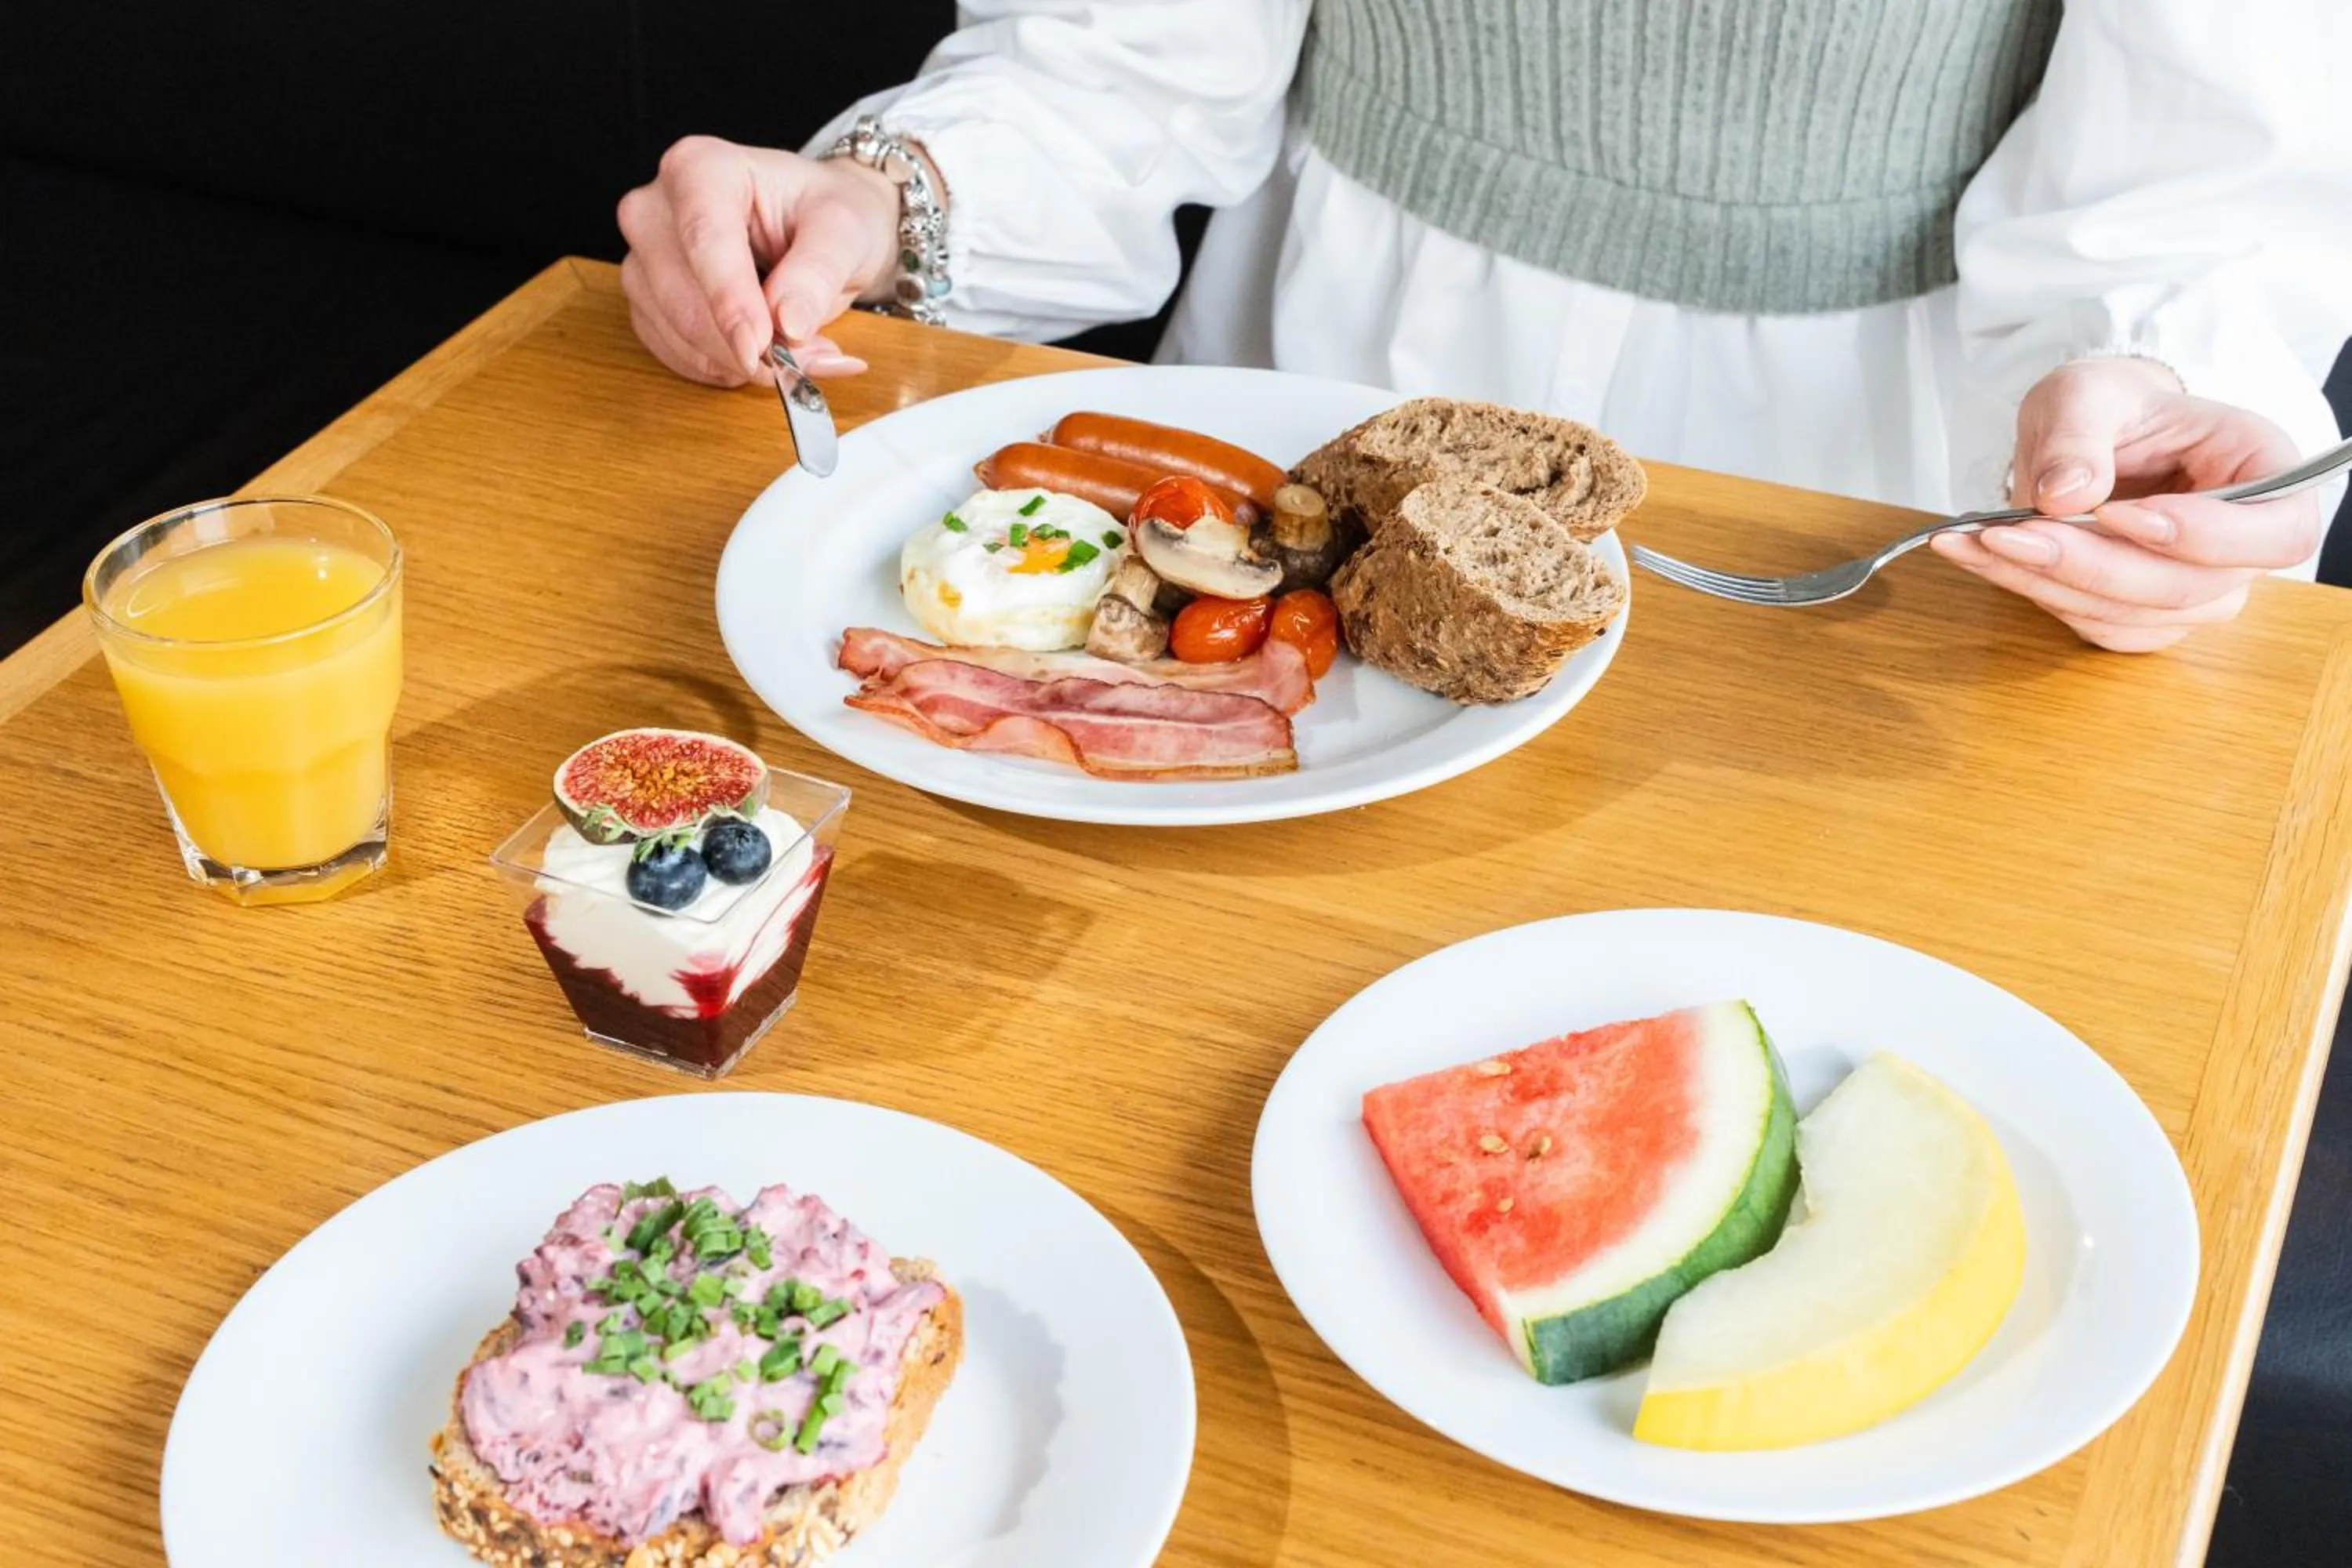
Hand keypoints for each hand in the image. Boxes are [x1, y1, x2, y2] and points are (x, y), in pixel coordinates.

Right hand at [617, 134, 902, 386]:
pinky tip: (761, 355)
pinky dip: (724, 368)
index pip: (704, 239)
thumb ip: (818, 273)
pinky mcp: (645, 301)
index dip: (730, 300)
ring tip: (799, 352)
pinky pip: (674, 353)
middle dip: (745, 344)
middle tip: (809, 359)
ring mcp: (643, 257)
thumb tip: (789, 324)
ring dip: (740, 362)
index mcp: (700, 166)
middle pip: (681, 296)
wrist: (817, 227)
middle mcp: (656, 207)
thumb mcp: (845, 230)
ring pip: (676, 332)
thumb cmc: (825, 214)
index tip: (759, 346)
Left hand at [1930, 357, 2324, 651]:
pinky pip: (2097, 627)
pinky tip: (1985, 559)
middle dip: (2090, 565)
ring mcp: (2198, 590)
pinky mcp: (2145, 616)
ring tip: (1978, 540)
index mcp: (2264, 471)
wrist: (2088, 433)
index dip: (2205, 537)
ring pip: (2132, 616)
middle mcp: (2243, 545)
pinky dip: (2036, 595)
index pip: (2279, 533)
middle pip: (2186, 587)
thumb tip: (2067, 494)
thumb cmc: (2110, 406)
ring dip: (2048, 584)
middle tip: (2009, 533)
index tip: (2118, 513)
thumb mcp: (2086, 392)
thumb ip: (2078, 434)